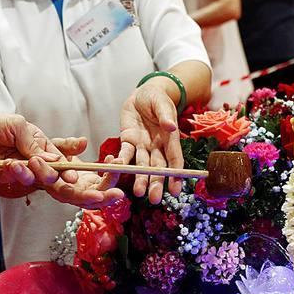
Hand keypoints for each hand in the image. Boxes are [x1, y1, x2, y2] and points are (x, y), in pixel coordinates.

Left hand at [0, 111, 125, 208]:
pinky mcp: (4, 186)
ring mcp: (20, 176)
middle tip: (76, 178)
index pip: (65, 157)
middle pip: (60, 177)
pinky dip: (21, 174)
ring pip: (43, 182)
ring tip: (33, 161)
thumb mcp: (15, 124)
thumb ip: (34, 139)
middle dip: (72, 180)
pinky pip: (20, 184)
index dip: (79, 162)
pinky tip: (16, 164)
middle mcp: (33, 164)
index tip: (102, 164)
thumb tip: (51, 157)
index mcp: (39, 147)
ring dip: (42, 173)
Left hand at [116, 81, 183, 203]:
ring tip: (139, 193)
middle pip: (158, 168)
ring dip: (141, 179)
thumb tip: (170, 126)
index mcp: (169, 138)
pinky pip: (125, 153)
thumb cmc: (157, 98)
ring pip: (142, 165)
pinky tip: (118, 171)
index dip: (175, 175)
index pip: (174, 160)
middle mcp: (157, 146)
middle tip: (154, 199)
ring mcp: (142, 145)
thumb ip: (165, 115)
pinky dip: (121, 162)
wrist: (142, 94)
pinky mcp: (128, 141)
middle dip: (156, 183)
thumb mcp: (162, 103)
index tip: (175, 191)